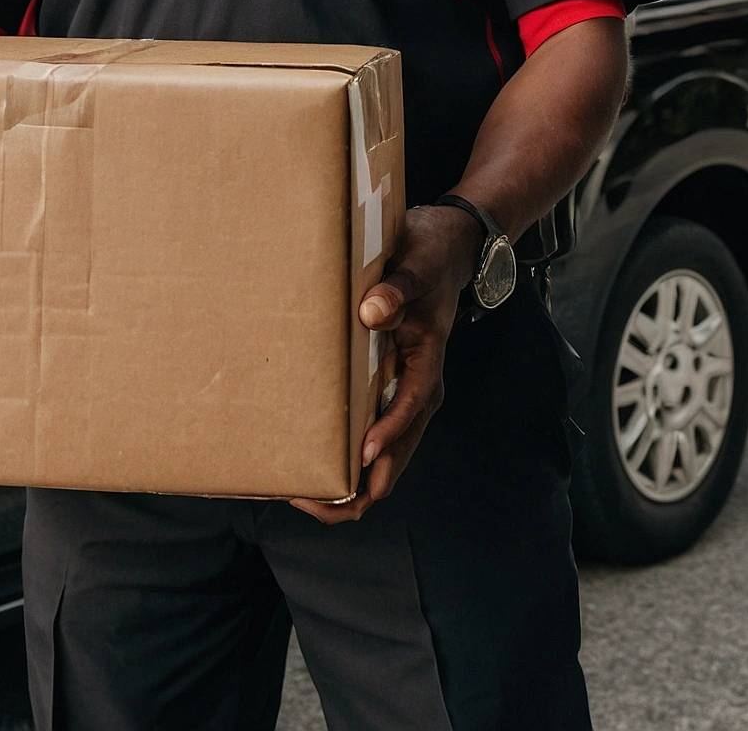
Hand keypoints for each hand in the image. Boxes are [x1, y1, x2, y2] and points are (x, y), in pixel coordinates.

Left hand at [289, 203, 479, 523]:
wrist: (446, 250)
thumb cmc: (429, 257)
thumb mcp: (416, 265)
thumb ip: (397, 288)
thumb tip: (372, 312)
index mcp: (428, 362)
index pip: (411, 407)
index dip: (387, 435)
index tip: (358, 454)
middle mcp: (420, 391)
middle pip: (396, 461)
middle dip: (357, 489)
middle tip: (308, 496)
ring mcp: (405, 397)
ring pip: (383, 465)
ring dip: (350, 488)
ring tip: (302, 493)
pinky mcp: (389, 393)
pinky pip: (372, 445)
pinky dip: (348, 466)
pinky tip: (313, 464)